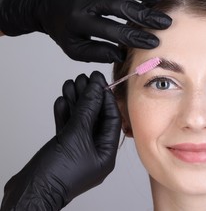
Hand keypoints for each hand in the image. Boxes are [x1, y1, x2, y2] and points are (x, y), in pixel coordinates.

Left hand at [0, 0, 171, 62]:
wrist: (42, 2)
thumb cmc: (63, 28)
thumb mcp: (75, 48)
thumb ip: (98, 53)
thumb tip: (121, 54)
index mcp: (79, 22)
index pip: (113, 30)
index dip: (135, 37)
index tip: (153, 42)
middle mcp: (83, 0)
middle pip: (118, 6)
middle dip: (143, 15)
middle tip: (164, 22)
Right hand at [1, 71, 120, 209]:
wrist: (30, 192)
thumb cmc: (56, 174)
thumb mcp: (76, 135)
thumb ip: (87, 110)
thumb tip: (96, 89)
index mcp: (107, 153)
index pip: (112, 119)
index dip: (106, 98)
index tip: (100, 81)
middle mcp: (96, 152)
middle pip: (96, 118)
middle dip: (90, 97)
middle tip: (85, 79)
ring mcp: (80, 151)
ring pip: (81, 121)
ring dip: (76, 102)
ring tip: (71, 84)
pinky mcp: (64, 150)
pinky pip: (69, 128)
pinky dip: (66, 113)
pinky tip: (63, 100)